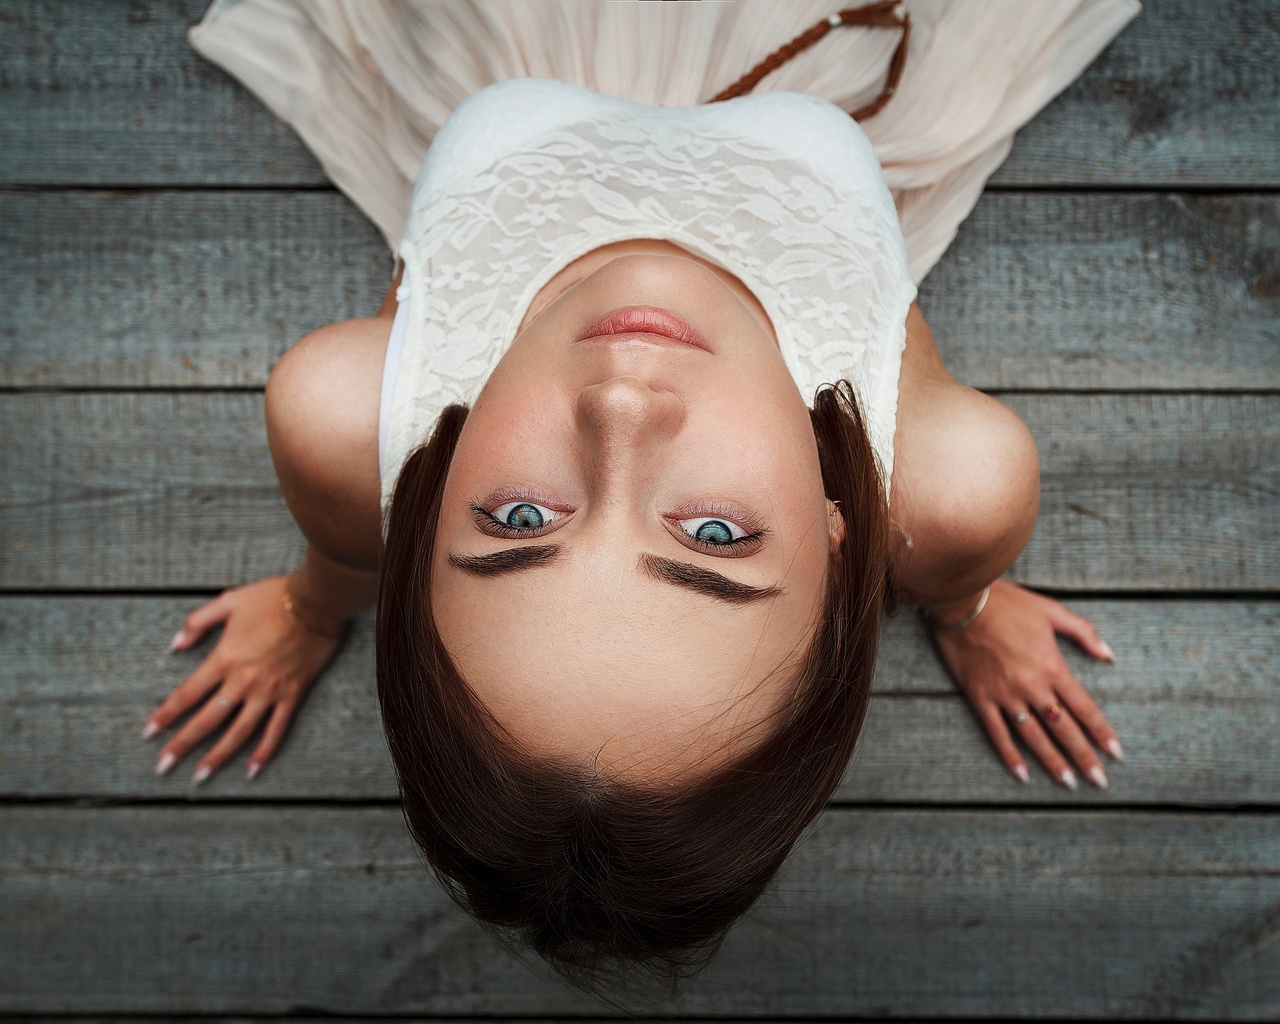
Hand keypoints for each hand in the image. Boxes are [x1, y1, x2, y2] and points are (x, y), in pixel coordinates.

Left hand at [142, 575, 347, 782]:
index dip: (166, 714)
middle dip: (182, 745)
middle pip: (207, 720)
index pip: (188, 694)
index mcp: (225, 658)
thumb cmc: (273, 597)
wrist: (317, 601)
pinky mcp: (292, 694)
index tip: (149, 732)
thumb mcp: (229, 600)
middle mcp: (243, 680)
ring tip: (200, 776)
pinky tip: (252, 769)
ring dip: (218, 756)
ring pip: (239, 732)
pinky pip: (277, 728)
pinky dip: (265, 751)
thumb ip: (198, 622)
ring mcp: (269, 691)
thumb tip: (175, 645)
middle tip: (163, 766)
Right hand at [926, 578, 1122, 789]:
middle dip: (1084, 757)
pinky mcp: (980, 697)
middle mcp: (1032, 686)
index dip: (1101, 732)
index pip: (1084, 708)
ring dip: (1053, 762)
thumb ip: (1083, 633)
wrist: (962, 600)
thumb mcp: (1051, 611)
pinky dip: (1010, 755)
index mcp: (1052, 666)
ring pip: (1034, 737)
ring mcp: (1004, 695)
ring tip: (1068, 783)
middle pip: (1064, 729)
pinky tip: (1022, 774)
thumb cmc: (1007, 603)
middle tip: (1100, 781)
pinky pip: (997, 732)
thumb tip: (1109, 655)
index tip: (1116, 753)